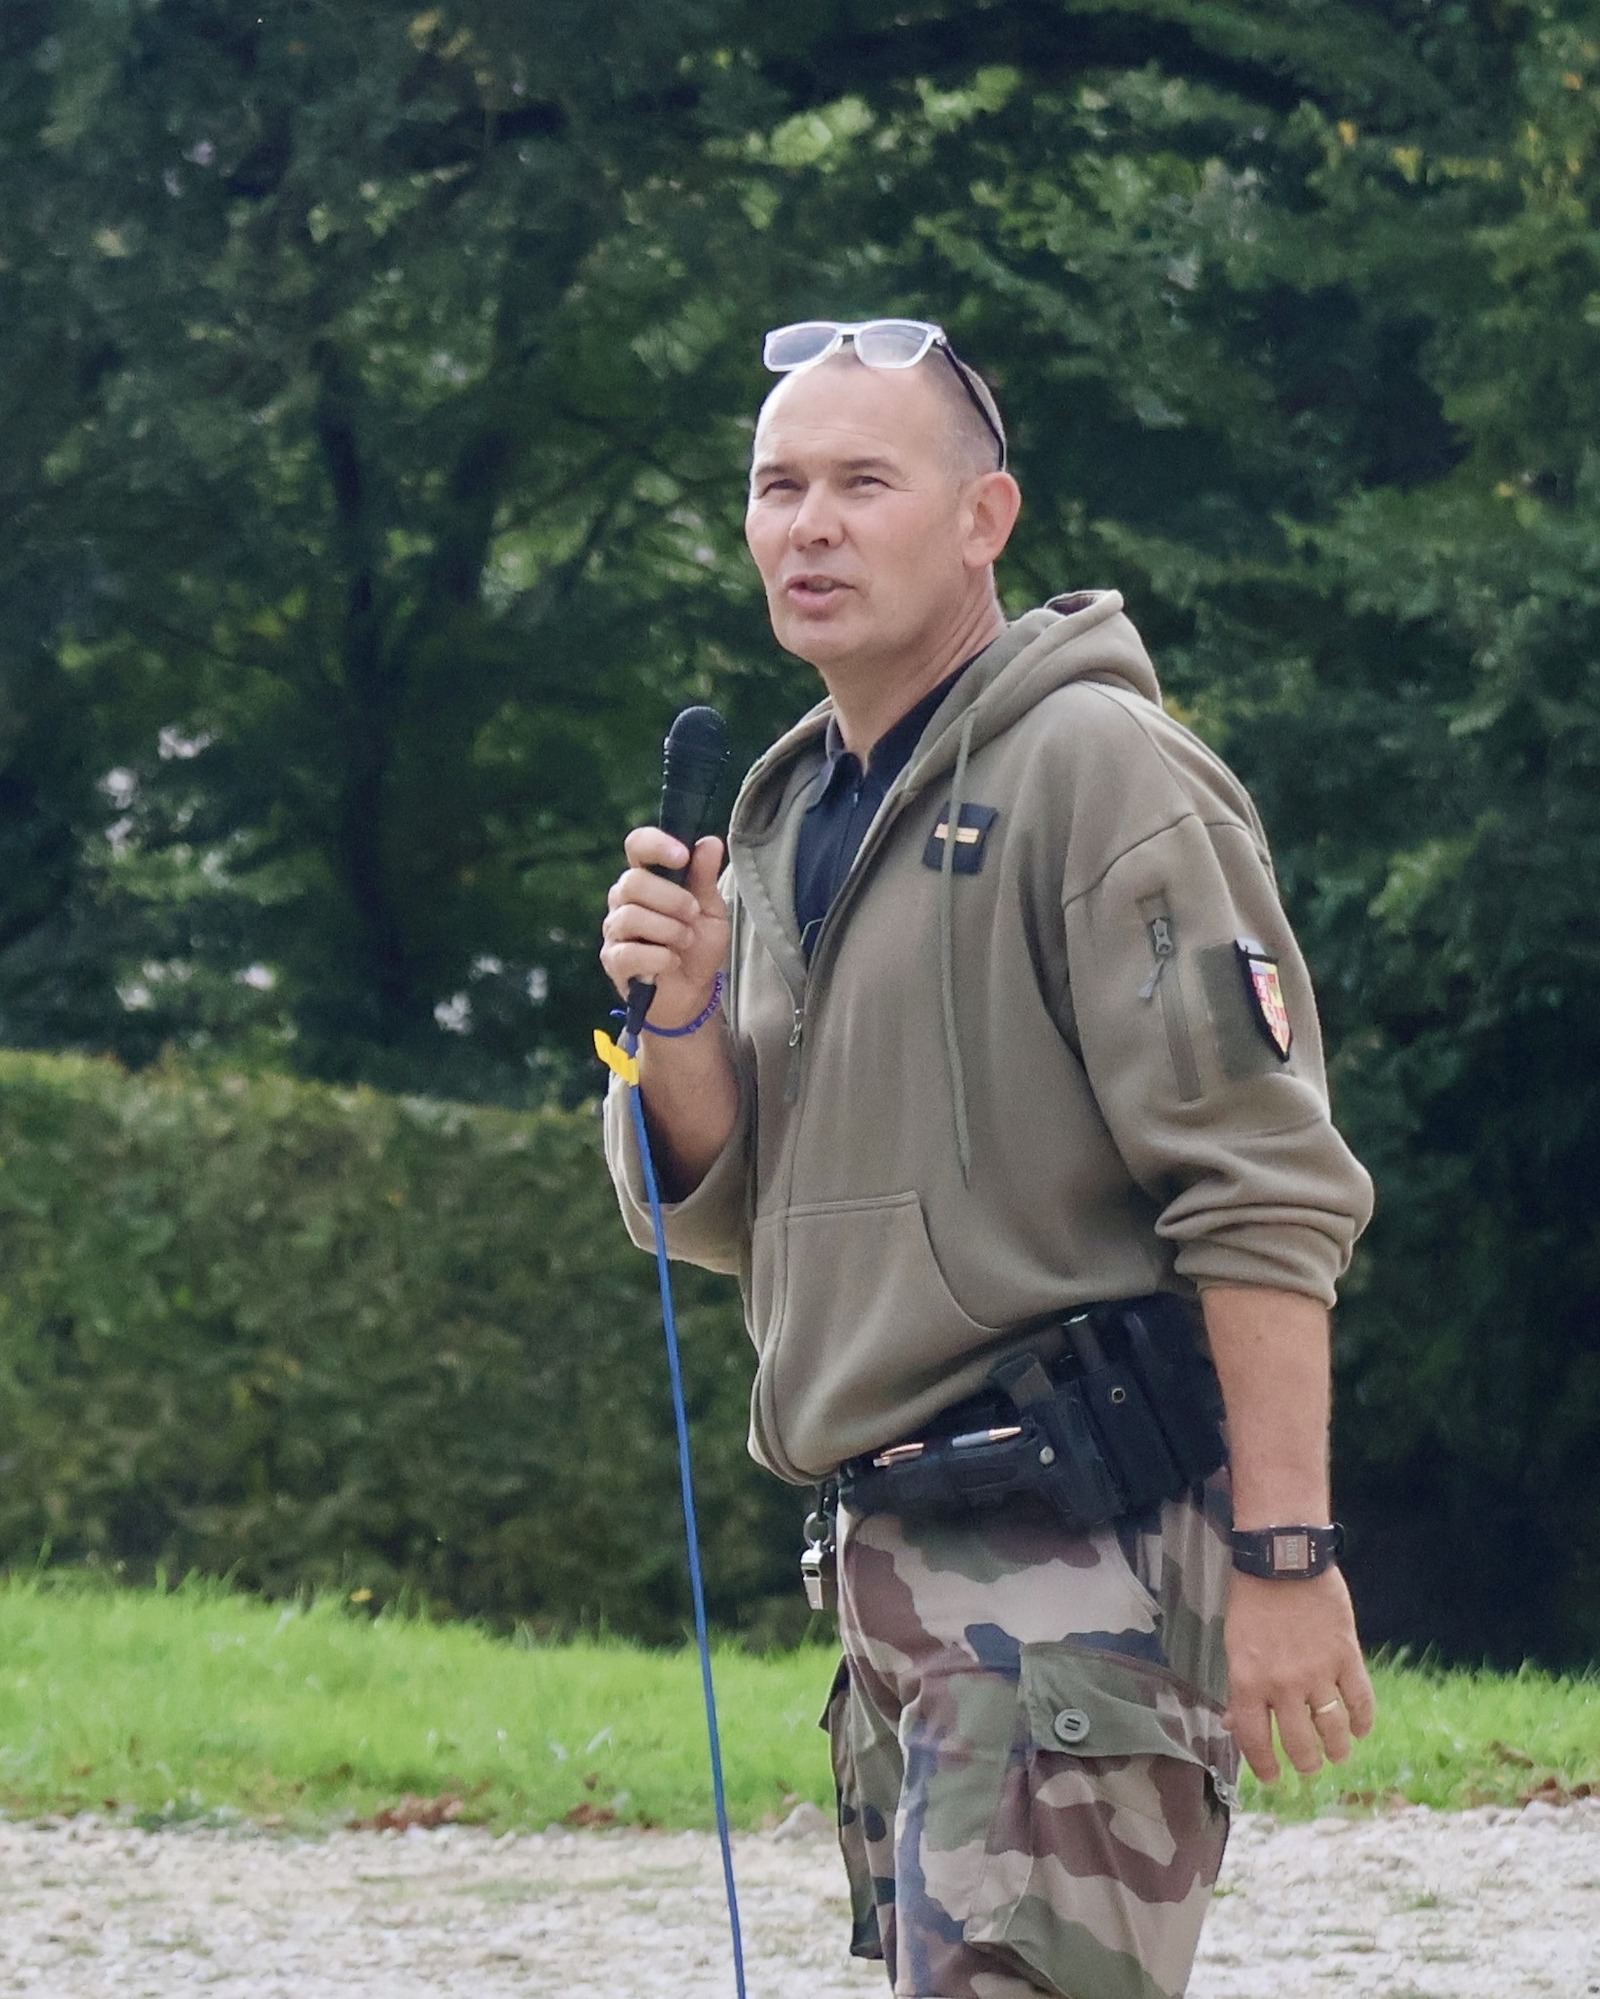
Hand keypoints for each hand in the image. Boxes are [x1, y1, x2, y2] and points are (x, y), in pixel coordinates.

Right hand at [600, 829, 729, 1031]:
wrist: (693, 992)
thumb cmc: (698, 946)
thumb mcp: (711, 910)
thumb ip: (706, 877)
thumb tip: (710, 842)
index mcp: (647, 878)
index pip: (637, 845)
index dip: (656, 844)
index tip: (682, 856)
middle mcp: (624, 899)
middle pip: (633, 882)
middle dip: (672, 899)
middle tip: (693, 915)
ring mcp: (615, 930)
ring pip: (631, 916)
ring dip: (669, 930)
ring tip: (686, 941)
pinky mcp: (613, 961)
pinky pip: (629, 952)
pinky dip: (658, 958)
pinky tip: (671, 963)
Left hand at [1221, 1567, 1375, 1783]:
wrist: (1283, 1560)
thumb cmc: (1252, 1600)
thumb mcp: (1234, 1645)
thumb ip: (1239, 1688)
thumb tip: (1234, 1723)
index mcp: (1249, 1682)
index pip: (1256, 1742)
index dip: (1265, 1767)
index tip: (1273, 1779)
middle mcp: (1283, 1685)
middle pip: (1300, 1745)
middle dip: (1305, 1764)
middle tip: (1308, 1767)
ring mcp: (1318, 1672)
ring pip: (1333, 1730)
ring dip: (1336, 1750)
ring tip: (1336, 1755)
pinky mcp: (1347, 1657)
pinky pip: (1361, 1701)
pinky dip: (1363, 1720)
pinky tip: (1360, 1728)